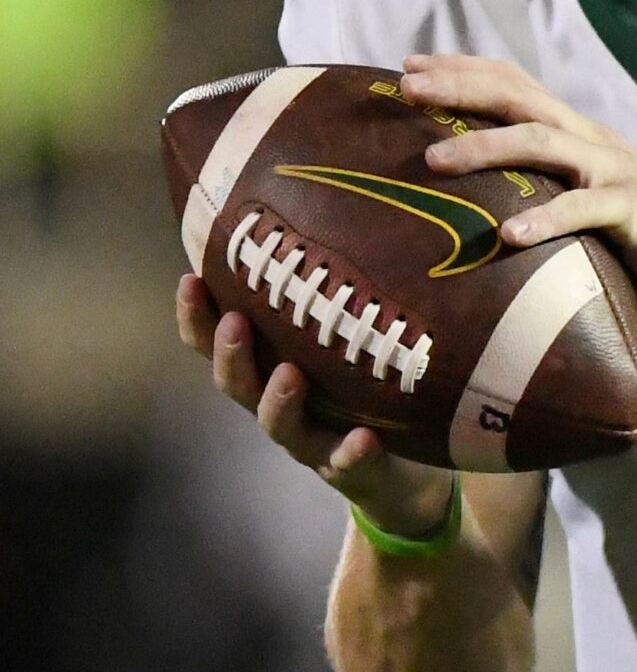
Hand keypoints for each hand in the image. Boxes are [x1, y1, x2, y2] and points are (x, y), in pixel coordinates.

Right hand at [175, 274, 456, 537]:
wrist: (410, 474)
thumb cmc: (377, 386)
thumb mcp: (358, 334)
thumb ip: (349, 289)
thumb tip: (367, 197)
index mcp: (275, 364)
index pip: (220, 339)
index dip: (198, 315)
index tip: (190, 277)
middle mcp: (284, 403)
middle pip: (237, 382)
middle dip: (229, 352)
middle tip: (234, 321)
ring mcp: (315, 442)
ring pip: (281, 426)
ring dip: (279, 401)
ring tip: (289, 375)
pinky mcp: (356, 471)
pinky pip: (349, 464)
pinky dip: (352, 452)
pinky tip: (364, 438)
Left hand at [402, 52, 636, 316]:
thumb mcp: (586, 196)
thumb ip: (544, 185)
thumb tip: (476, 197)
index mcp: (578, 135)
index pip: (517, 85)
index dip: (465, 71)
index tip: (410, 67)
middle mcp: (593, 141)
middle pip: (521, 99)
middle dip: (461, 90)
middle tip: (407, 89)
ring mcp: (615, 172)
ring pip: (545, 143)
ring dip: (486, 146)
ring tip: (435, 160)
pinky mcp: (636, 210)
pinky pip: (586, 210)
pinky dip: (547, 219)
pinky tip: (510, 234)